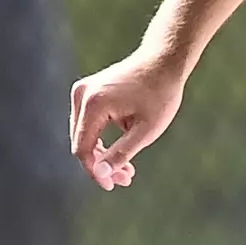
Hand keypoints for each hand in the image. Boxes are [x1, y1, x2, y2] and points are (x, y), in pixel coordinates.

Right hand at [69, 50, 186, 190]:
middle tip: (125, 179)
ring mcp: (83, 90)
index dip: (96, 172)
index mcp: (94, 103)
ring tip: (127, 169)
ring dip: (102, 154)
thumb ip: (121, 153)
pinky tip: (121, 153)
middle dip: (101, 164)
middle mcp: (82, 94)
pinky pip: (89, 124)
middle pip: (81, 143)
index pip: (83, 149)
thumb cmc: (160, 92)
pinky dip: (103, 139)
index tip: (113, 185)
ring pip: (84, 135)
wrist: (164, 59)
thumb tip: (100, 174)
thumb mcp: (147, 129)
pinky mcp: (89, 91)